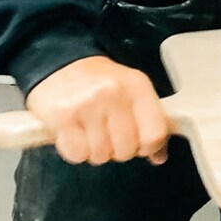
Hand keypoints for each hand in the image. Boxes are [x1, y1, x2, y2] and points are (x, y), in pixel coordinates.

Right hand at [25, 55, 168, 165]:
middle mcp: (114, 94)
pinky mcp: (62, 117)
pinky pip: (77, 154)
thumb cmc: (101, 82)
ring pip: (101, 155)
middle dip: (119, 150)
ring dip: (96, 152)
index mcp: (137, 86)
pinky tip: (76, 136)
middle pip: (126, 149)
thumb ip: (149, 122)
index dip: (149, 148)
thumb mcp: (132, 92)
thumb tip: (159, 155)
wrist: (61, 65)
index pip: (155, 133)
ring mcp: (87, 105)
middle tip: (110, 137)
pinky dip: (76, 152)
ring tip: (91, 133)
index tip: (141, 145)